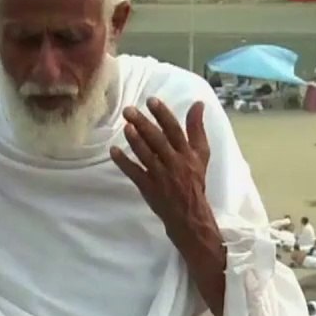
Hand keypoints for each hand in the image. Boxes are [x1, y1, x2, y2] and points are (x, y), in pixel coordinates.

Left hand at [111, 98, 225, 315]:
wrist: (190, 215)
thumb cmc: (194, 181)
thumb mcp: (201, 155)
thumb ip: (197, 129)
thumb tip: (198, 104)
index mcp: (188, 154)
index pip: (175, 130)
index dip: (163, 114)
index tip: (151, 100)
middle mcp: (175, 163)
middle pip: (158, 140)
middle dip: (143, 124)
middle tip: (129, 110)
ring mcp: (161, 176)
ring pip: (146, 155)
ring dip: (134, 140)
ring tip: (125, 127)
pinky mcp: (149, 188)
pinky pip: (135, 173)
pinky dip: (124, 162)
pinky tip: (114, 151)